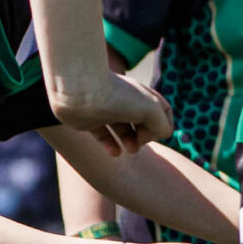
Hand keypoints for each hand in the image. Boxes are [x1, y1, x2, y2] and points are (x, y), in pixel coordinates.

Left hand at [49, 72, 173, 158]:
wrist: (78, 90)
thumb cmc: (116, 97)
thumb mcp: (150, 109)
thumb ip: (162, 125)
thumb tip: (150, 138)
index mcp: (142, 94)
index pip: (163, 111)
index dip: (164, 125)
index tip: (155, 131)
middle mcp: (126, 100)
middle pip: (143, 121)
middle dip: (146, 135)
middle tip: (140, 142)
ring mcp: (107, 110)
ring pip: (123, 129)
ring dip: (131, 141)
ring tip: (131, 149)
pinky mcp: (89, 120)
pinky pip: (103, 135)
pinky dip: (111, 145)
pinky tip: (115, 153)